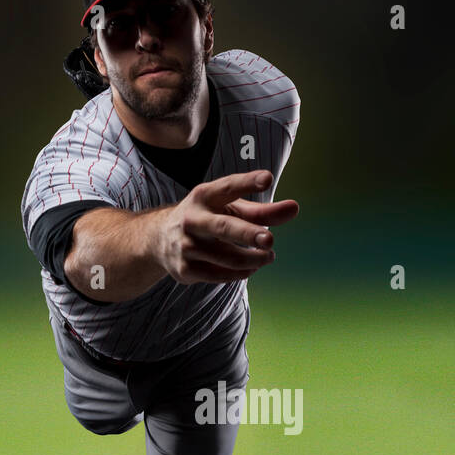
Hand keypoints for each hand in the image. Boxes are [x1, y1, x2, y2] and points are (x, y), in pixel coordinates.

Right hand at [154, 169, 299, 284]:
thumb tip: (295, 209)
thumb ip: (262, 211)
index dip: (247, 183)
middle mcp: (192, 219)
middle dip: (248, 233)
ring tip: (269, 256)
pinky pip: (220, 275)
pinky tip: (252, 267)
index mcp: (204, 196)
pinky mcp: (185, 270)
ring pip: (227, 258)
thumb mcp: (230, 209)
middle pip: (224, 227)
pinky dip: (241, 272)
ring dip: (254, 259)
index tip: (267, 179)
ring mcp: (186, 246)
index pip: (228, 187)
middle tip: (270, 240)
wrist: (159, 240)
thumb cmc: (207, 218)